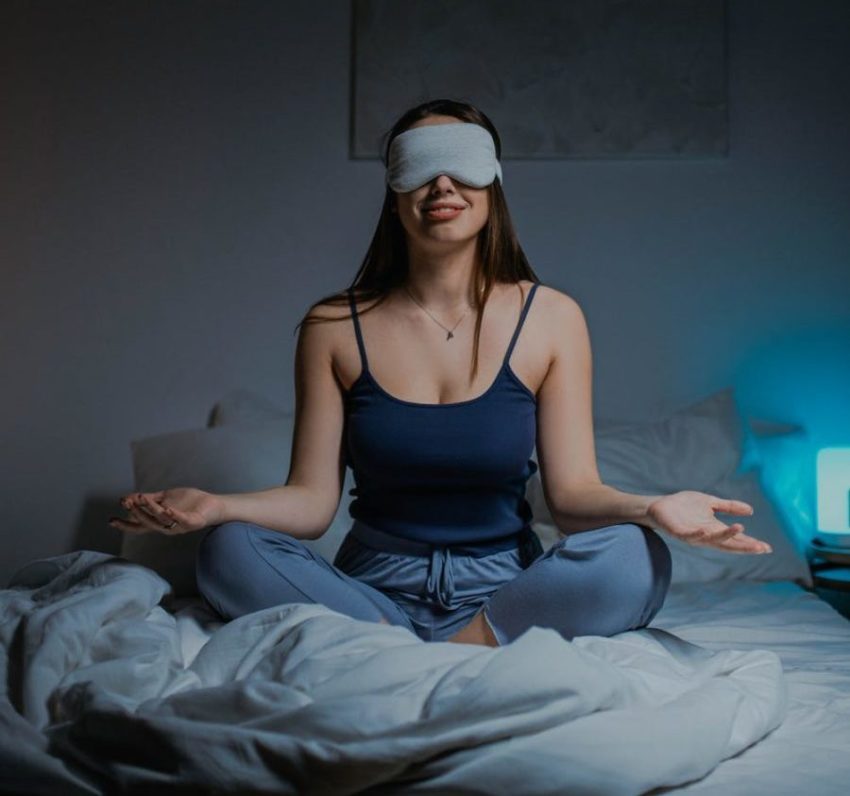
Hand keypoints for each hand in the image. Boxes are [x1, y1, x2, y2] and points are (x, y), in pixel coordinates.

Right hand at [109, 487, 225, 534]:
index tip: (111, 520)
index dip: (125, 524)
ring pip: (162, 520)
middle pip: (147, 523)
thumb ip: (149, 499)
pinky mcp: (192, 522)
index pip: (139, 526)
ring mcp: (180, 526)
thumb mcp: (165, 498)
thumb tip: (128, 498)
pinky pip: (181, 520)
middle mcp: (167, 527)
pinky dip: (174, 515)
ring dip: (151, 510)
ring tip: (143, 498)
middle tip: (127, 503)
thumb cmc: (189, 502)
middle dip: (136, 513)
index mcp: (160, 522)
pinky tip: (167, 508)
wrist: (212, 504)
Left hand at [646, 490, 772, 554]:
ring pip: (712, 540)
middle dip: (744, 546)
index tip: (767, 548)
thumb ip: (728, 506)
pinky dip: (698, 534)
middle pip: (728, 544)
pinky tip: (706, 530)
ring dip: (725, 536)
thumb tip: (751, 510)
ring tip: (740, 528)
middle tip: (761, 548)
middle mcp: (706, 535)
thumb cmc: (683, 506)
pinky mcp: (679, 533)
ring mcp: (693, 535)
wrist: (659, 505)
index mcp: (714, 529)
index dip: (751, 543)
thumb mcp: (710, 503)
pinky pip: (690, 536)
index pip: (736, 539)